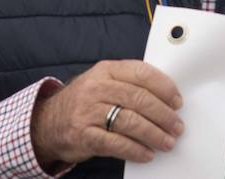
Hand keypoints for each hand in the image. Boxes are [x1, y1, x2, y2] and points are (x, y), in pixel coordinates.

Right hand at [30, 60, 183, 167]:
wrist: (47, 122)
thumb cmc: (83, 101)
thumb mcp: (102, 81)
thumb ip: (128, 83)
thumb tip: (165, 96)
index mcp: (105, 70)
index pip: (141, 73)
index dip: (163, 87)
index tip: (177, 100)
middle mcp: (96, 88)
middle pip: (139, 99)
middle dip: (163, 115)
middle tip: (176, 126)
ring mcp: (88, 112)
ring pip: (130, 122)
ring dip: (154, 134)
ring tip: (167, 141)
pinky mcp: (84, 136)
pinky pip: (116, 143)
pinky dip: (135, 150)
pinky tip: (146, 153)